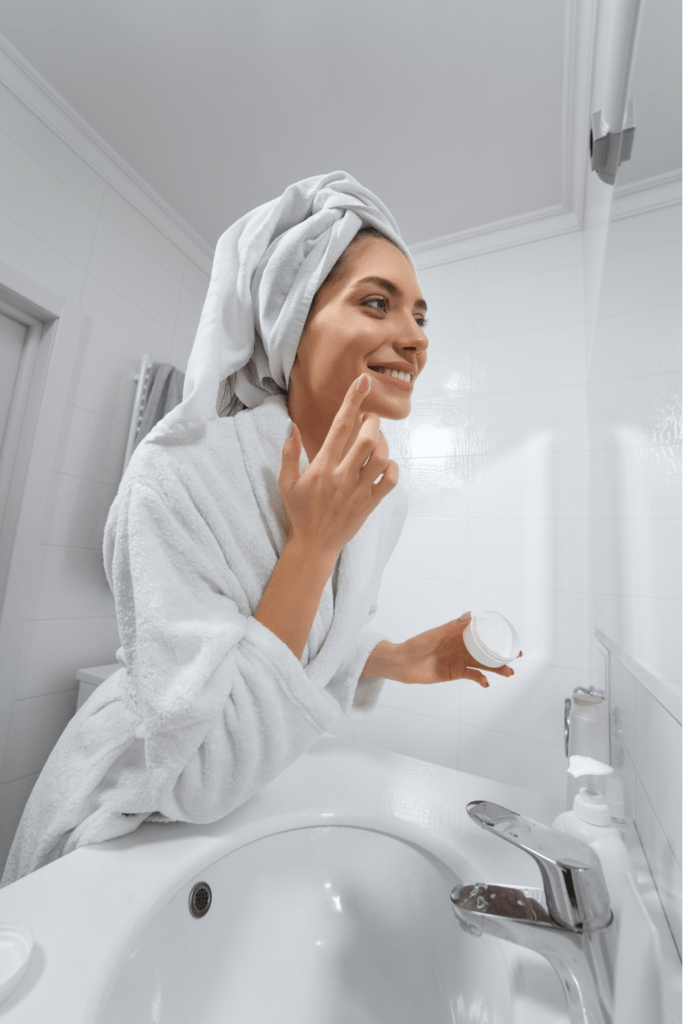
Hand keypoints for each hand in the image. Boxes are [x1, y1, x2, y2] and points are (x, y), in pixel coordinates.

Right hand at [278, 374, 397, 558]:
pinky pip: (390, 479)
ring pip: (381, 457)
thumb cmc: (299, 511)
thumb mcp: (286, 483)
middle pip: (368, 439)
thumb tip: (292, 426)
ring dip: (382, 442)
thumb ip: (289, 453)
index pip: (340, 427)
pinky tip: (383, 464)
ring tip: (375, 441)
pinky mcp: (370, 503)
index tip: (363, 381)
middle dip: (373, 422)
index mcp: (322, 468)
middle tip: (369, 419)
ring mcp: (359, 490)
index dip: (352, 401)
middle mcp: (342, 477)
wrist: (314, 544)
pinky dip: (392, 466)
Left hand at [397, 613, 521, 687]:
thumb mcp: (435, 634)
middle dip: (503, 653)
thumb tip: (471, 614)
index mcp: (459, 634)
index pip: (482, 633)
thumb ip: (453, 626)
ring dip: (497, 668)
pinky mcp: (456, 673)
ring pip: (484, 664)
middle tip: (517, 656)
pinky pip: (473, 675)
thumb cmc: (416, 645)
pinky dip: (481, 679)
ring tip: (509, 673)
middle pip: (487, 650)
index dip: (497, 634)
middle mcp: (462, 647)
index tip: (511, 636)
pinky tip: (486, 682)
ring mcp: (460, 660)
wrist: (402, 664)